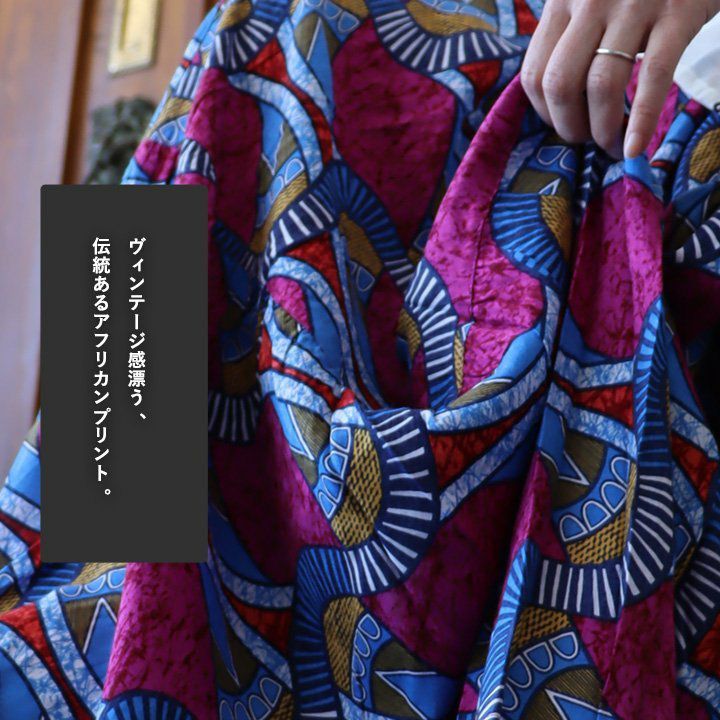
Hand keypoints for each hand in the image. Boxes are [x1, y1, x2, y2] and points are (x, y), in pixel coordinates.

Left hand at [520, 0, 718, 157]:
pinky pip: (653, 76)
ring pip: (601, 86)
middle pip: (560, 85)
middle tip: (588, 139)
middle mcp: (590, 1)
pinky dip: (641, 121)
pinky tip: (636, 148)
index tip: (564, 123)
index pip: (534, 74)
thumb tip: (556, 99)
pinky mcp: (678, 12)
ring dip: (603, 129)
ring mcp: (634, 4)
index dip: (545, 112)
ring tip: (613, 145)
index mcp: (562, 0)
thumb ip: (569, 33)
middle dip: (570, 126)